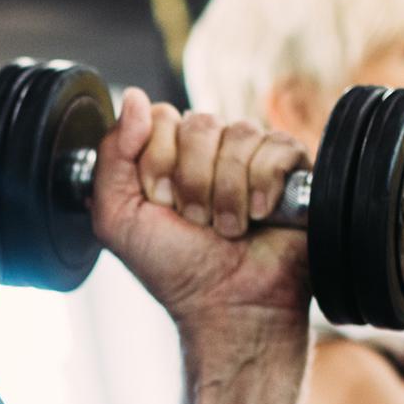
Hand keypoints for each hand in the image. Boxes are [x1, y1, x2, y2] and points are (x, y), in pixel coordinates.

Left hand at [91, 90, 311, 336]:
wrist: (228, 306)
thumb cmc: (175, 269)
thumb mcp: (118, 217)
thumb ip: (111, 155)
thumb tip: (134, 96)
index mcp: (171, 153)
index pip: (161, 117)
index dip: (159, 163)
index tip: (162, 204)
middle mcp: (212, 149)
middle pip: (199, 124)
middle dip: (193, 182)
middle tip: (197, 222)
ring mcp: (253, 156)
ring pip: (239, 134)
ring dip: (227, 192)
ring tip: (229, 228)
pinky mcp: (292, 167)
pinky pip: (277, 147)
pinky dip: (263, 187)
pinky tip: (259, 215)